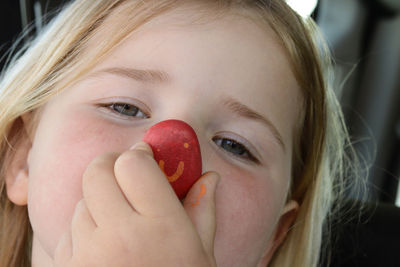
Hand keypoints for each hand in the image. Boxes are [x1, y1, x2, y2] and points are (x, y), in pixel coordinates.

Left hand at [54, 142, 219, 266]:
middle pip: (98, 171)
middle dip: (111, 165)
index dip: (139, 155)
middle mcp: (122, 235)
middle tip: (125, 174)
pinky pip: (68, 231)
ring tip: (119, 222)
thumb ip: (204, 211)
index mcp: (162, 226)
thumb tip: (210, 177)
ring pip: (82, 201)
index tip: (146, 158)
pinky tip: (105, 247)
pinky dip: (84, 230)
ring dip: (98, 202)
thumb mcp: (202, 255)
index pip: (133, 163)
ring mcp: (90, 254)